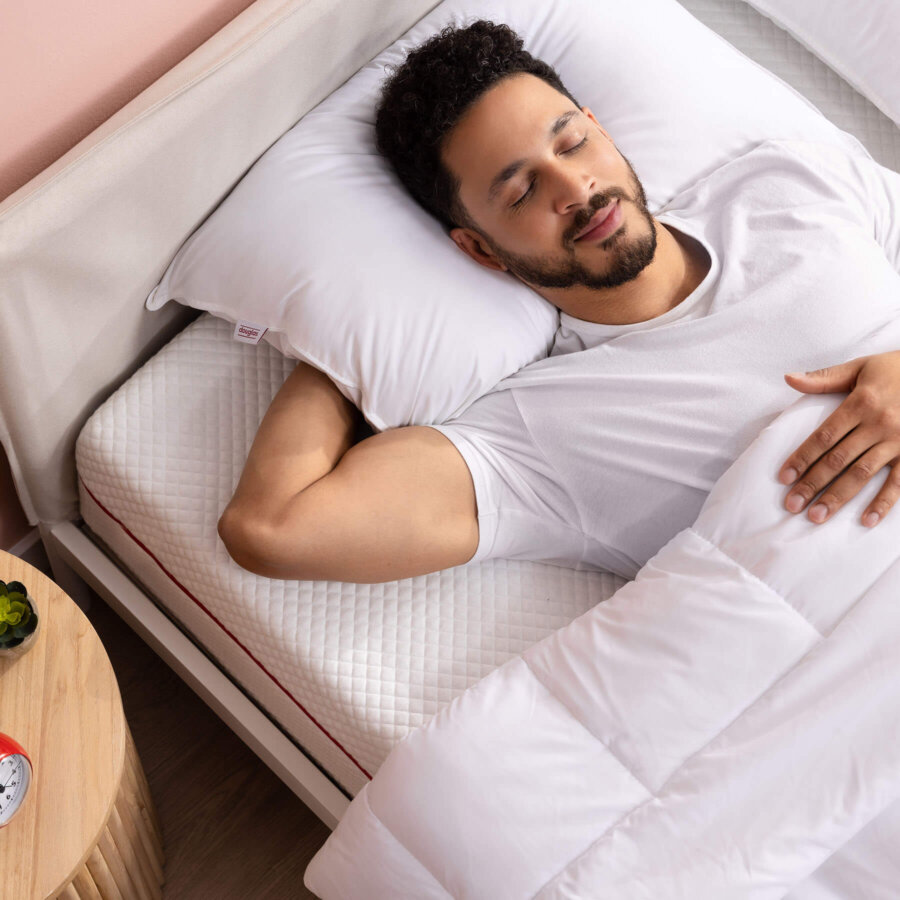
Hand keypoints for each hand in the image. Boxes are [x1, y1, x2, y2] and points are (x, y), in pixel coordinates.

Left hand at [778, 351, 899, 527]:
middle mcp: (878, 424)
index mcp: (861, 403)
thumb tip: (788, 379)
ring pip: (862, 474)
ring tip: (817, 516)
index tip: (784, 478)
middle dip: (813, 483)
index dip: (802, 458)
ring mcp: (899, 441)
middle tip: (792, 505)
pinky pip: (899, 482)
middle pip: (838, 459)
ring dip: (839, 497)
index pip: (824, 437)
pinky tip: (866, 520)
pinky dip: (883, 502)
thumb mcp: (861, 367)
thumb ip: (824, 378)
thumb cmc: (897, 369)